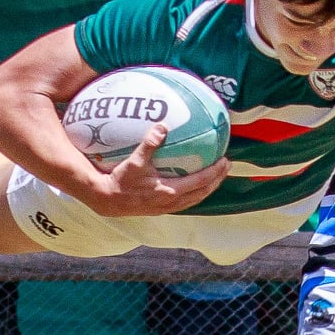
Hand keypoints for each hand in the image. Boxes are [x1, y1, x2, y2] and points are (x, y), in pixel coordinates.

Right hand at [77, 122, 229, 217]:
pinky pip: (186, 201)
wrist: (108, 200)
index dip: (215, 172)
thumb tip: (163, 125)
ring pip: (196, 199)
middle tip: (226, 166)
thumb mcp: (135, 161)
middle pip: (203, 192)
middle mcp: (173, 202)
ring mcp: (168, 207)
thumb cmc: (121, 181)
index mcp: (170, 191)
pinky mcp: (162, 209)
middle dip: (217, 180)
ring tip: (216, 176)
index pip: (200, 181)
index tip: (225, 160)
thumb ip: (149, 143)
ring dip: (208, 187)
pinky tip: (195, 184)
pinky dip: (195, 192)